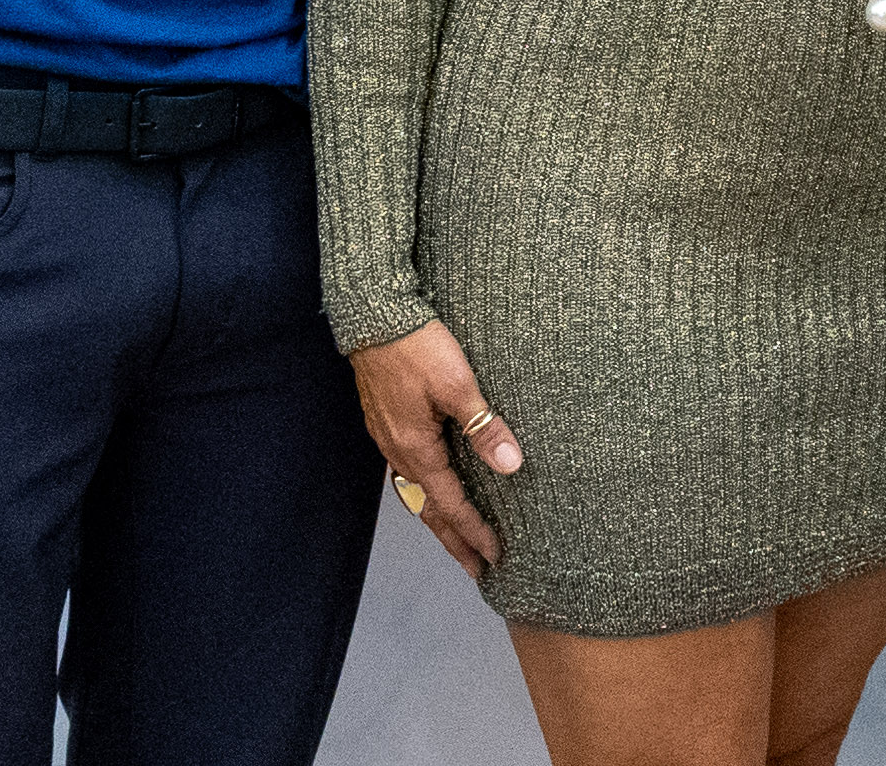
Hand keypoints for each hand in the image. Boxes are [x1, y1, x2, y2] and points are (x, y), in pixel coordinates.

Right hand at [350, 320, 526, 578]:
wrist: (374, 315)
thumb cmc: (416, 345)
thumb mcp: (458, 384)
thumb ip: (484, 426)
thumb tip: (511, 465)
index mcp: (416, 448)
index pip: (450, 504)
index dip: (474, 531)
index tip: (495, 557)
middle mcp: (397, 450)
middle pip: (428, 509)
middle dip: (453, 541)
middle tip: (476, 569)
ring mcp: (387, 437)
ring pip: (414, 491)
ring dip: (437, 519)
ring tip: (457, 539)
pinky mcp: (385, 421)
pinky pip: (406, 470)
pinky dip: (424, 491)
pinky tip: (432, 487)